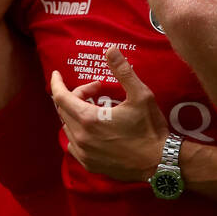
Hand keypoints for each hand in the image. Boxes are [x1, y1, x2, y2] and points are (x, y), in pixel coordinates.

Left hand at [49, 48, 167, 183]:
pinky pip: (74, 145)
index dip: (57, 83)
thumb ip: (123, 71)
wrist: (159, 163)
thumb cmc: (150, 128)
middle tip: (97, 90)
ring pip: (68, 128)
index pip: (61, 98)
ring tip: (97, 108)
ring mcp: (85, 154)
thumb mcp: (140, 95)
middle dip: (76, 95)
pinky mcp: (90, 165)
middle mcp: (81, 138)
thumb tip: (110, 50)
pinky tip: (92, 129)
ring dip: (76, 114)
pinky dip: (77, 132)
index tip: (57, 74)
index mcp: (89, 120)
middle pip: (64, 111)